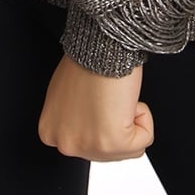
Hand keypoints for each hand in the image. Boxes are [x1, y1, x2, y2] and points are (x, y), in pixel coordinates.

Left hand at [38, 55, 153, 161]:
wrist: (100, 42)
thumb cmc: (88, 58)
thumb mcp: (69, 97)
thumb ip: (75, 119)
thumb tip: (92, 126)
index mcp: (49, 130)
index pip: (89, 143)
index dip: (102, 119)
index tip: (97, 99)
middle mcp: (62, 143)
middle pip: (108, 152)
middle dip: (117, 125)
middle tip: (108, 97)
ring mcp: (84, 145)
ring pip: (127, 149)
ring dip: (130, 121)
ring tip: (115, 97)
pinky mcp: (110, 142)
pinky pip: (143, 141)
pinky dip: (144, 118)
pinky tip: (125, 98)